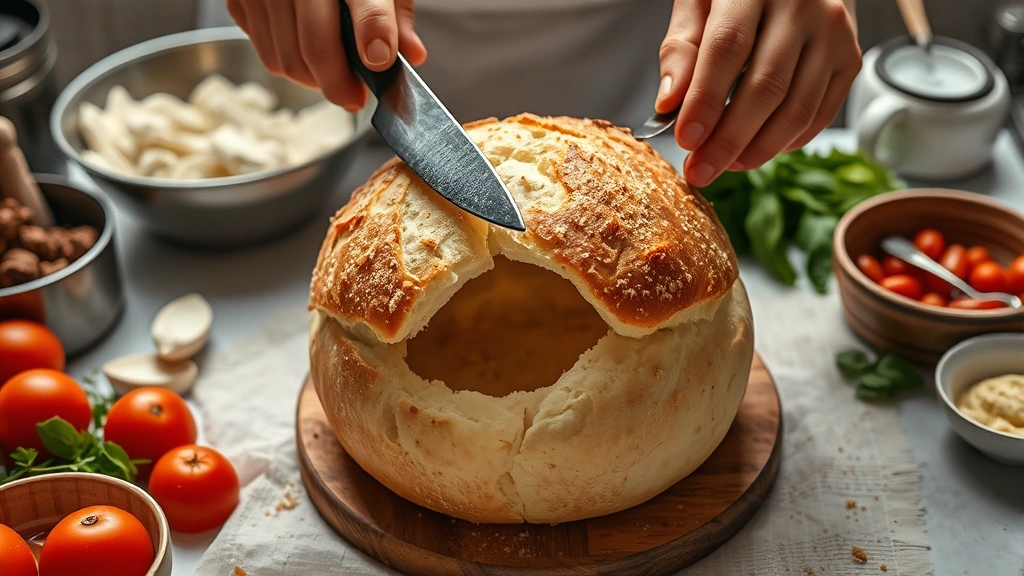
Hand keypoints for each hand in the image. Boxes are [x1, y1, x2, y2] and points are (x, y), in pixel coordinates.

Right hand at [227, 0, 426, 110]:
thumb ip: (395, 15)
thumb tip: (412, 54)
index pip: (366, 7)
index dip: (375, 42)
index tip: (380, 68)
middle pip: (316, 48)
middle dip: (338, 84)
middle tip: (355, 96)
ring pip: (285, 60)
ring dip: (312, 80)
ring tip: (331, 74)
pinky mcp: (241, 0)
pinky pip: (264, 50)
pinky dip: (288, 62)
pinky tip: (305, 52)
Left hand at [656, 0, 860, 186]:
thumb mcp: (697, 0)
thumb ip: (681, 47)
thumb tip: (669, 103)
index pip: (728, 49)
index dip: (706, 100)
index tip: (686, 140)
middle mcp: (803, 6)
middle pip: (765, 87)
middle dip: (728, 139)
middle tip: (700, 170)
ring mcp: (833, 33)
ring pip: (797, 108)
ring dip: (758, 149)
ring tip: (725, 165)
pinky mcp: (849, 58)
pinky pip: (820, 114)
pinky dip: (786, 142)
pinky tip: (756, 150)